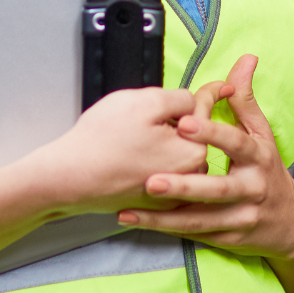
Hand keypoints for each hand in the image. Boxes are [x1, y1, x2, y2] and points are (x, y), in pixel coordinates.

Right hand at [27, 86, 207, 216]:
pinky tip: (131, 157)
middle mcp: (189, 179)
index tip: (224, 86)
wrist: (69, 178)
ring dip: (167, 144)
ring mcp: (171, 196)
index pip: (205, 114)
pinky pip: (165, 176)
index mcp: (193, 152)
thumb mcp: (145, 101)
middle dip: (178, 123)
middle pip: (193, 137)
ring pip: (177, 156)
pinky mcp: (154, 206)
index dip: (209, 93)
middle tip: (151, 116)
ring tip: (135, 138)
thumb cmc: (102, 140)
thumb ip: (180, 98)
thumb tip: (196, 101)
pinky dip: (156, 164)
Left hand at [117, 54, 293, 258]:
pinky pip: (196, 233)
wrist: (291, 222)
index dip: (212, 133)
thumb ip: (244, 99)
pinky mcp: (229, 239)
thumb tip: (245, 58)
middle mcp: (252, 189)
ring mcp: (241, 218)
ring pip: (201, 219)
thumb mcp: (261, 134)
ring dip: (164, 217)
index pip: (235, 143)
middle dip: (184, 186)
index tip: (184, 124)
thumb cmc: (268, 169)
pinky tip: (140, 222)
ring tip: (131, 210)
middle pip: (217, 190)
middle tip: (151, 180)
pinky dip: (168, 229)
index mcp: (259, 158)